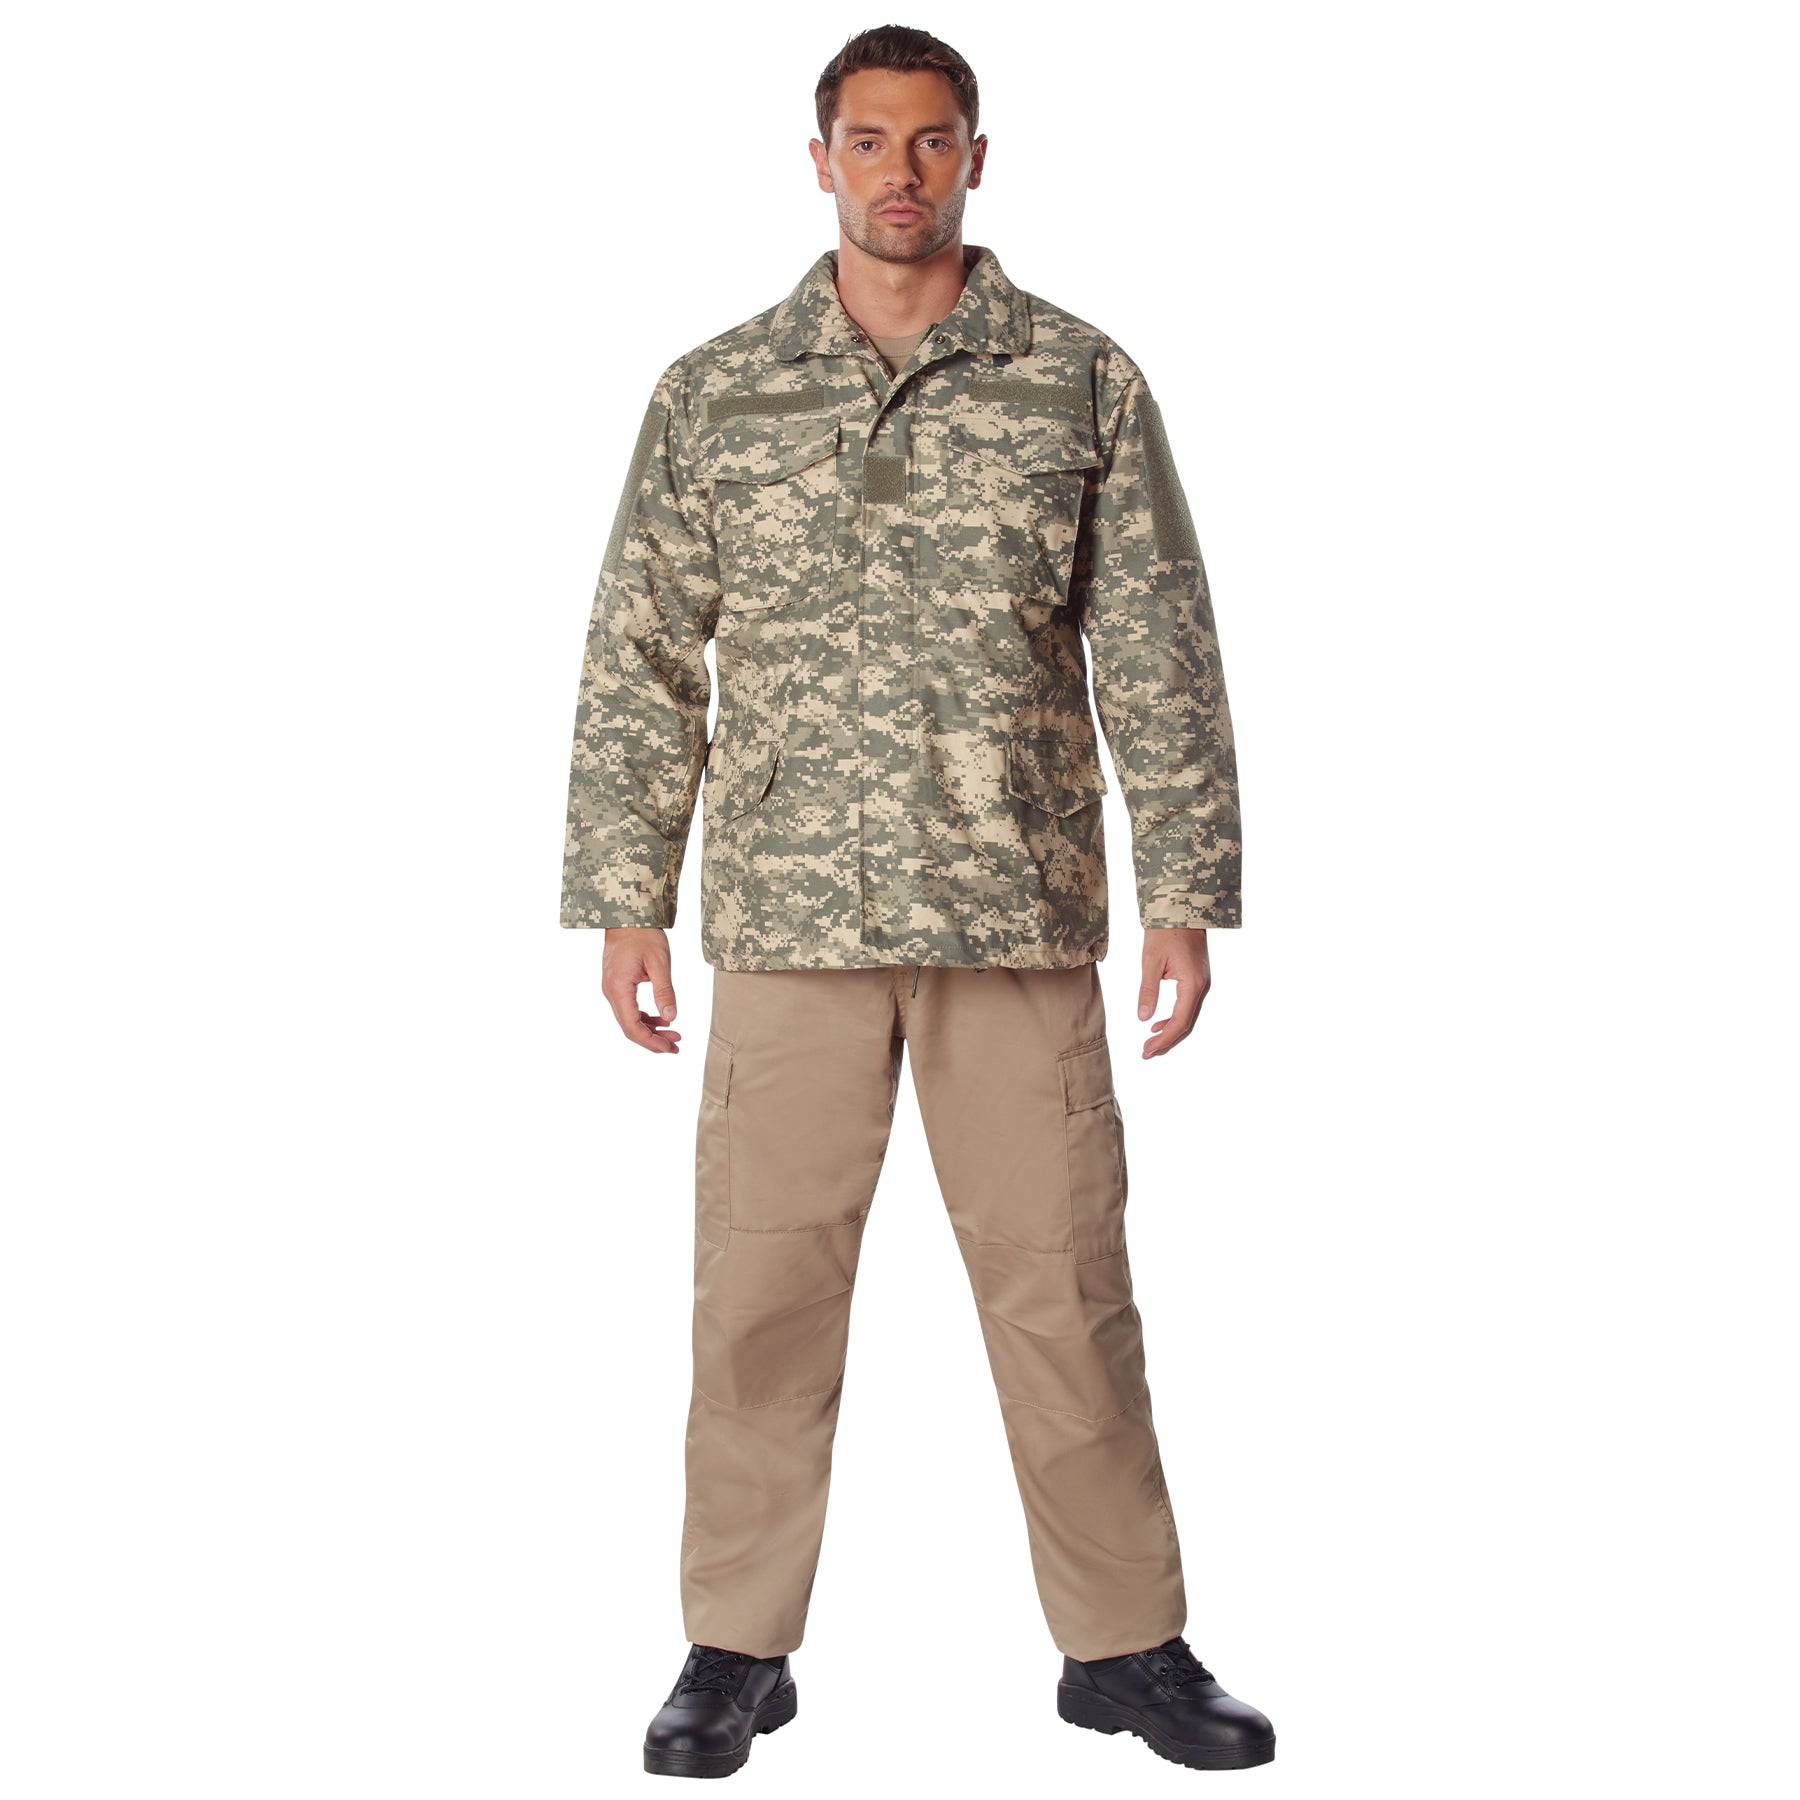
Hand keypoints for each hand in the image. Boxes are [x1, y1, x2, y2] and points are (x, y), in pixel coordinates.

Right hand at [603, 928, 681, 1052]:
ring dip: (650, 1030)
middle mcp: (611, 992)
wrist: (627, 917)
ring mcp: (612, 989)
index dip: (650, 1042)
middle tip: (676, 1046)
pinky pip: (628, 1009)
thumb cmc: (643, 935)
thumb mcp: (660, 962)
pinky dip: (644, 1018)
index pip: (632, 1026)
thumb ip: (664, 991)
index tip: (669, 1048)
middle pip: (629, 1027)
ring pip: (628, 1020)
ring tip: (673, 1036)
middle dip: (652, 1040)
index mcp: (619, 988)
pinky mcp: (616, 985)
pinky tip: (661, 1020)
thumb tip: (671, 1018)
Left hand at [1136, 928, 1210, 1057]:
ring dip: (1170, 1032)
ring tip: (1149, 1042)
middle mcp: (1202, 987)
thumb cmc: (1165, 932)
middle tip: (1145, 1053)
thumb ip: (1148, 991)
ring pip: (1188, 1017)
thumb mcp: (1151, 962)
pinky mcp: (1198, 979)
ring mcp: (1202, 983)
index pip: (1179, 1022)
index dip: (1163, 1040)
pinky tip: (1157, 1023)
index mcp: (1192, 984)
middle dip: (1166, 1041)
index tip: (1146, 1051)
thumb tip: (1143, 1018)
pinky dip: (1174, 1018)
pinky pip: (1188, 1006)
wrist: (1181, 909)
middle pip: (1186, 1024)